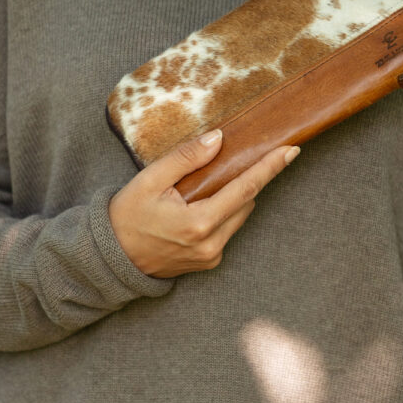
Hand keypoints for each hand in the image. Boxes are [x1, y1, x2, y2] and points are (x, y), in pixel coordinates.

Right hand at [109, 129, 299, 277]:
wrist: (111, 257)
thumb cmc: (127, 215)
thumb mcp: (150, 179)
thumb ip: (186, 158)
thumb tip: (219, 139)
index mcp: (199, 223)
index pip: (245, 189)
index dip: (269, 168)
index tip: (290, 150)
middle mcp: (211, 244)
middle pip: (246, 202)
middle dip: (248, 178)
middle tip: (243, 156)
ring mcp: (211, 256)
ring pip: (239, 216)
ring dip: (235, 196)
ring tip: (213, 181)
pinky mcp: (209, 262)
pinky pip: (227, 229)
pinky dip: (223, 212)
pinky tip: (203, 203)